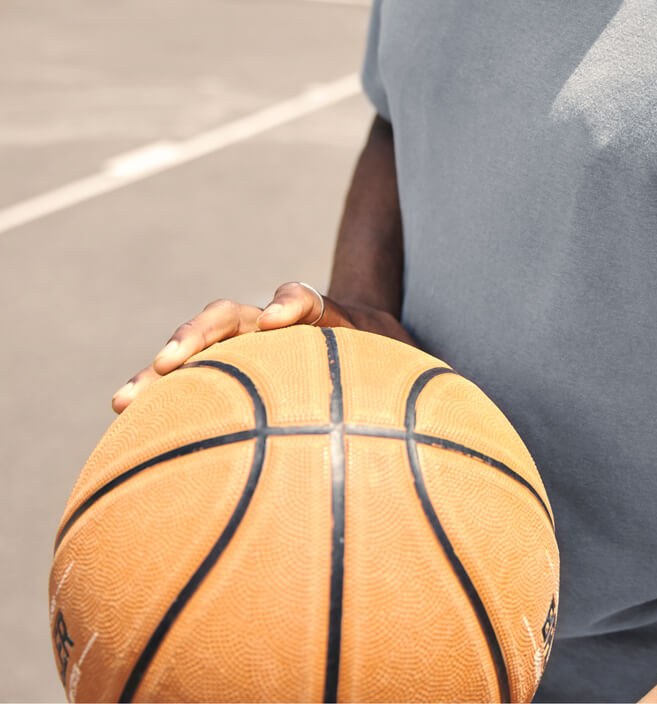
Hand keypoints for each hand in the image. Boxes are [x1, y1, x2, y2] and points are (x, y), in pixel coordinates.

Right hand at [111, 282, 413, 412]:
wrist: (366, 357)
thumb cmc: (394, 374)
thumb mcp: (417, 378)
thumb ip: (429, 394)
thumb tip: (458, 422)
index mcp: (330, 322)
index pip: (312, 300)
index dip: (295, 302)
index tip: (283, 320)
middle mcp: (281, 329)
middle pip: (239, 316)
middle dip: (206, 331)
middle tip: (173, 359)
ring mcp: (249, 350)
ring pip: (204, 348)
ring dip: (168, 365)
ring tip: (129, 397)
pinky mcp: (229, 374)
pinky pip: (190, 384)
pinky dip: (159, 400)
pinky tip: (126, 426)